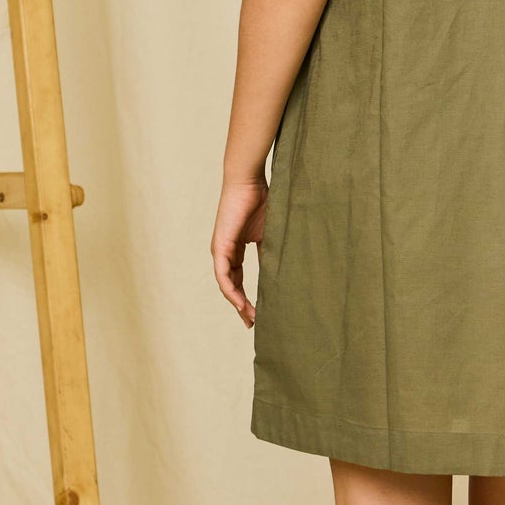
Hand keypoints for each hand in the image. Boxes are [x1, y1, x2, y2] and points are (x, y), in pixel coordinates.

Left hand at [212, 175, 267, 327]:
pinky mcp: (220, 246)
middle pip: (232, 286)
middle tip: (253, 323)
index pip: (240, 279)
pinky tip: (239, 303)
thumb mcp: (270, 233)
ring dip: (237, 302)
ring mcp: (221, 250)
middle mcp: (225, 252)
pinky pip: (223, 274)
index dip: (249, 297)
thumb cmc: (262, 199)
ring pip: (226, 284)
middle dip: (243, 306)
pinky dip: (231, 290)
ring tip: (250, 318)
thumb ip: (271, 251)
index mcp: (236, 248)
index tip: (259, 314)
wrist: (249, 181)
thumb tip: (284, 271)